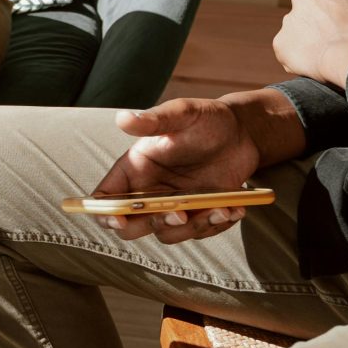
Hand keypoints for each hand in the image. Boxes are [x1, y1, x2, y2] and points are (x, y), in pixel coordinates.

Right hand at [87, 95, 289, 243]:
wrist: (243, 133)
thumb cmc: (207, 118)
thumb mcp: (183, 114)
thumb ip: (153, 120)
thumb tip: (122, 118)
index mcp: (135, 168)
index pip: (105, 197)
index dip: (105, 213)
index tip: (120, 219)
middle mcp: (149, 190)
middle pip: (132, 226)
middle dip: (153, 224)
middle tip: (180, 213)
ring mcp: (173, 205)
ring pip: (168, 233)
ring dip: (192, 228)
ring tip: (221, 208)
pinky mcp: (197, 214)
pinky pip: (199, 232)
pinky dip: (216, 225)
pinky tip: (234, 209)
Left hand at [274, 0, 347, 88]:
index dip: (338, 13)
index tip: (346, 26)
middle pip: (309, 11)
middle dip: (318, 24)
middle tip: (334, 41)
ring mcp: (288, 20)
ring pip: (297, 31)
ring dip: (306, 41)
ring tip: (325, 56)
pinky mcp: (280, 42)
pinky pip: (287, 52)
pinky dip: (297, 59)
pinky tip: (313, 66)